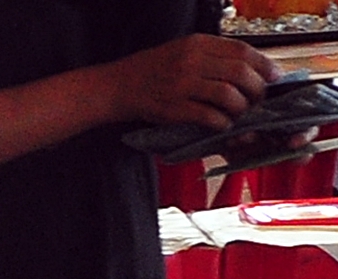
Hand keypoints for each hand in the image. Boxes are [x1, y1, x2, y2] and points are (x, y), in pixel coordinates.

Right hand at [100, 35, 273, 129]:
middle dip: (256, 89)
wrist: (115, 87)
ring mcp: (181, 85)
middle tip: (258, 100)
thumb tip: (248, 68)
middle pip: (240, 73)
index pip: (242, 51)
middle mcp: (190, 61)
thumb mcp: (182, 51)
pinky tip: (222, 124)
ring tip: (240, 113)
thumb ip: (212, 56)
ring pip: (228, 95)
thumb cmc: (151, 71)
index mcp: (197, 44)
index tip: (273, 77)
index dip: (263, 65)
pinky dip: (221, 122)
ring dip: (240, 107)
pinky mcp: (172, 109)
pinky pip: (208, 115)